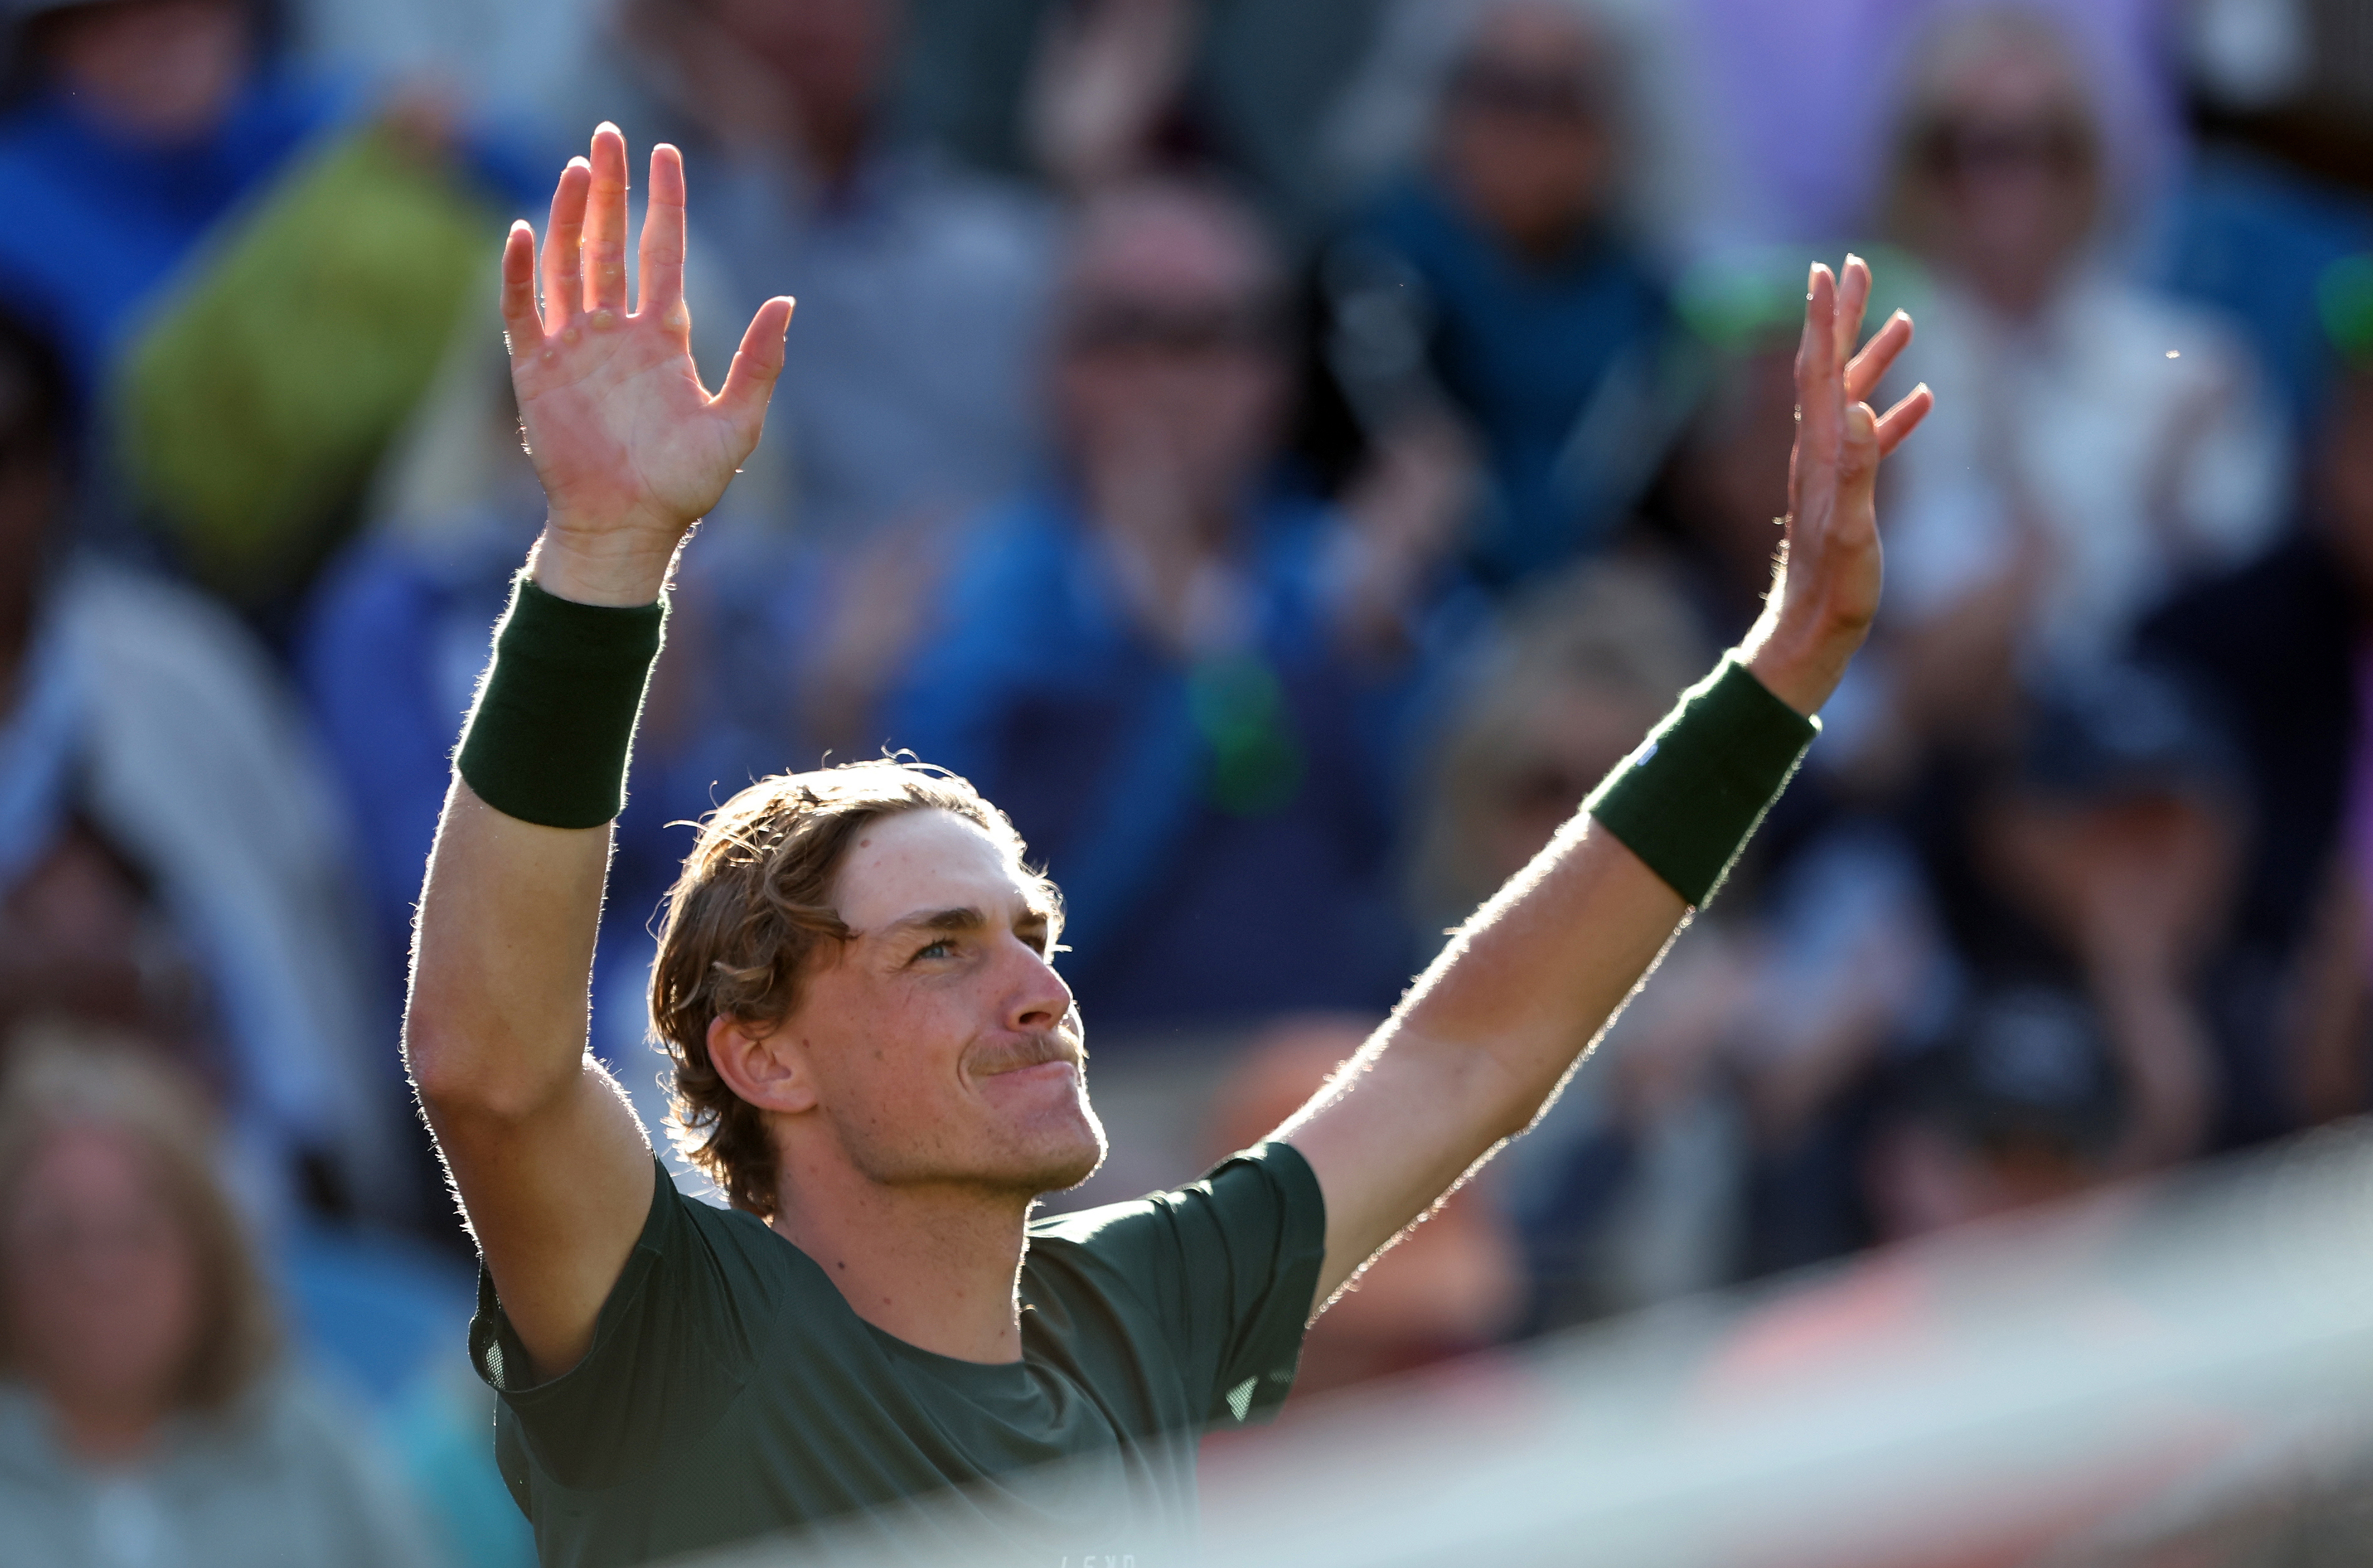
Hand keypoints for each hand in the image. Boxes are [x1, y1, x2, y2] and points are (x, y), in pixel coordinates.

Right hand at [500, 124, 793, 604]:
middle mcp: (617, 332)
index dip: (665, 202)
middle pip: (609, 241)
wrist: (627, 530)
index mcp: (664, 338)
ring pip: (567, 263)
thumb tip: (787, 301)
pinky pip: (522, 310)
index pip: (663, 251)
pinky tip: (523, 230)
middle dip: (609, 187)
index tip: (665, 153)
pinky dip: (519, 272)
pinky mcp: (535, 371)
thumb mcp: (735, 425)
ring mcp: (574, 348)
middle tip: (609, 134)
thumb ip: (759, 363)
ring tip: (575, 166)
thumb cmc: (684, 487)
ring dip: (567, 215)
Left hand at [1744, 256, 1932, 714]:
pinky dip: (1895, 414)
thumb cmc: (1834, 588)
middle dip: (1844, 318)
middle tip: (1857, 267)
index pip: (1819, 369)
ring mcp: (1833, 472)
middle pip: (1829, 368)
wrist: (1811, 631)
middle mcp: (1821, 452)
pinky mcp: (1847, 494)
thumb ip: (1857, 469)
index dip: (1823, 319)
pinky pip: (1873, 440)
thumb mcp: (1850, 528)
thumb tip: (1859, 409)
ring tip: (1904, 320)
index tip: (1827, 270)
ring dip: (1874, 358)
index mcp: (1822, 451)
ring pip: (1853, 398)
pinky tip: (1922, 400)